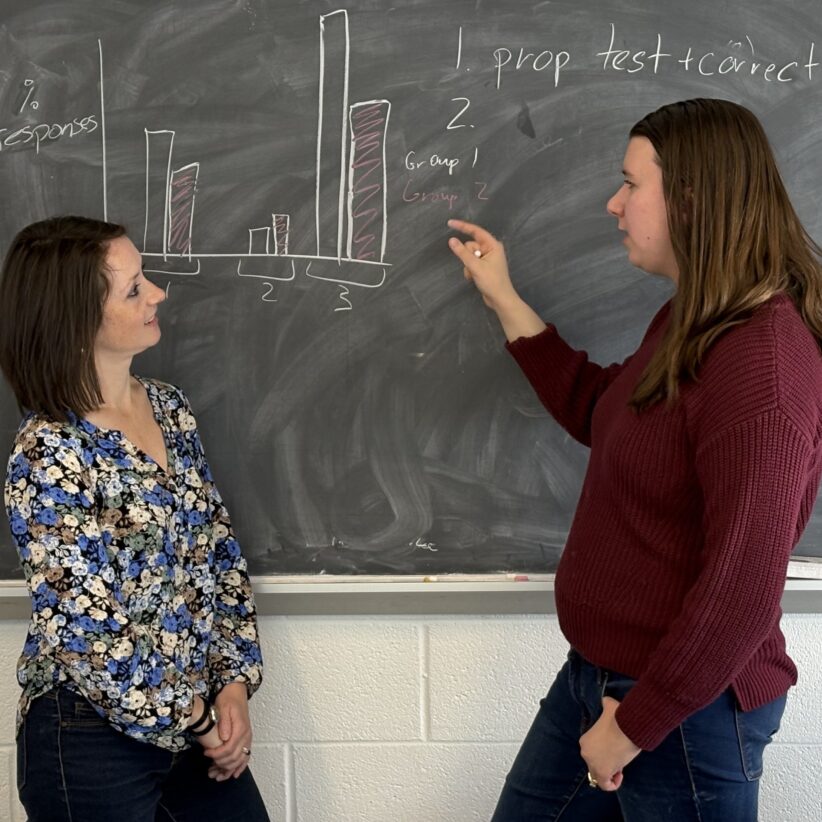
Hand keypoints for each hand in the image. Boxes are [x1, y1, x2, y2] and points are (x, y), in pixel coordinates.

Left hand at [201, 682, 253, 780]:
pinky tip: (233, 774)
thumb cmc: (228, 699)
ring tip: (216, 776)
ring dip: (228, 770)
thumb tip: (224, 738)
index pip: (229, 748)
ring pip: (240, 760)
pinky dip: (240, 767)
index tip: (205, 753)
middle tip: (209, 768)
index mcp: (240, 728)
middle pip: (234, 757)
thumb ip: (224, 723)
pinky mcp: (246, 739)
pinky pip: (246, 756)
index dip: (217, 754)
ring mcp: (247, 738)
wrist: (236, 692)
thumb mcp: (223, 707)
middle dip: (221, 765)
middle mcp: (246, 735)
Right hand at [447, 218, 546, 341]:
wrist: (500, 299)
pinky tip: (474, 278)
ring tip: (475, 275)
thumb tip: (451, 240)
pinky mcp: (484, 267)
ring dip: (468, 265)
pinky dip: (470, 270)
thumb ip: (462, 252)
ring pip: (469, 256)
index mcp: (493, 245)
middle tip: (473, 267)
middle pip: (470, 245)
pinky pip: (471, 263)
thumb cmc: (491, 281)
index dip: (462, 226)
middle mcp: (490, 249)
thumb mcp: (475, 266)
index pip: (476, 231)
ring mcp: (487, 258)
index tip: (450, 223)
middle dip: (467, 256)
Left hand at [579, 697, 640, 790]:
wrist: (627, 726)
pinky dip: (613, 783)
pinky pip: (605, 785)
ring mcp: (592, 763)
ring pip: (599, 775)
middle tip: (618, 756)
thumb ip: (605, 704)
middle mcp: (585, 752)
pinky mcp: (602, 772)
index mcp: (585, 740)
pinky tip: (620, 773)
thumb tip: (606, 700)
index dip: (604, 753)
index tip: (614, 748)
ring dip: (610, 772)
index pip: (593, 752)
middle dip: (607, 762)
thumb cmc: (620, 718)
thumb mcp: (609, 707)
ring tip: (620, 763)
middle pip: (595, 763)